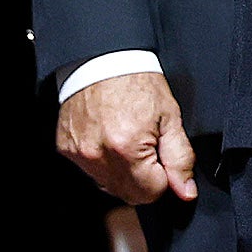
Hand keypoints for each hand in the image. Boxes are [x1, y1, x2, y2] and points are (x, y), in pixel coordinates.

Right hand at [55, 70, 197, 205]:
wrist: (102, 57)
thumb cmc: (136, 80)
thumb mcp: (170, 116)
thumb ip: (180, 158)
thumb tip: (185, 191)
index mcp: (127, 149)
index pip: (151, 193)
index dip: (163, 176)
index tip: (161, 155)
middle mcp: (98, 156)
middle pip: (128, 194)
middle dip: (143, 178)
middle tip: (146, 145)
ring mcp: (79, 154)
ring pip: (108, 186)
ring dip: (122, 172)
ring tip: (126, 138)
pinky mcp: (65, 148)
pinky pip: (89, 171)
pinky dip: (102, 161)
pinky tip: (108, 137)